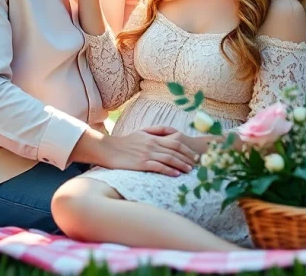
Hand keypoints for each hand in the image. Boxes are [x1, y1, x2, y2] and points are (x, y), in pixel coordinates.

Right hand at [72, 126, 198, 176]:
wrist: (108, 149)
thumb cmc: (125, 142)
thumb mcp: (141, 132)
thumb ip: (156, 131)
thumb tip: (171, 132)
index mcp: (153, 137)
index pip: (175, 142)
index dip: (187, 149)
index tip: (195, 156)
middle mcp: (152, 144)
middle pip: (175, 150)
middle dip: (188, 158)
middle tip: (197, 165)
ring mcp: (147, 154)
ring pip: (169, 159)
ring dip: (181, 165)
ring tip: (189, 171)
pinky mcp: (141, 163)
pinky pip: (158, 166)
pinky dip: (169, 170)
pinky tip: (176, 175)